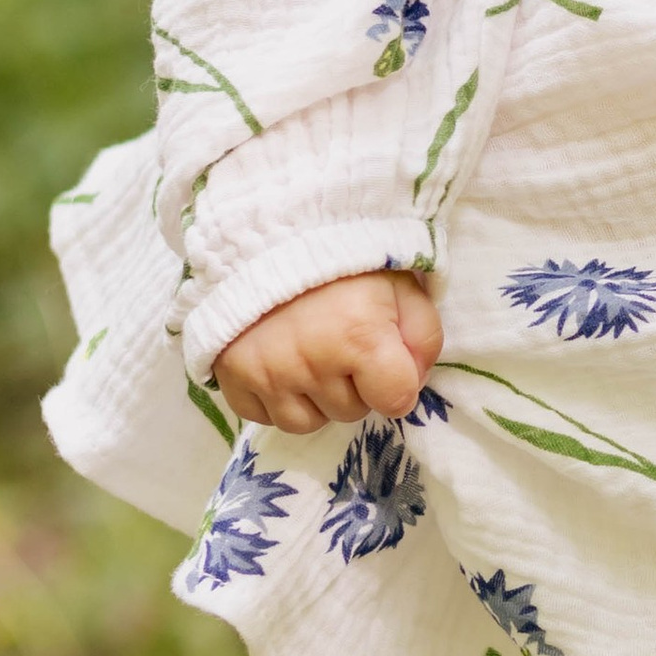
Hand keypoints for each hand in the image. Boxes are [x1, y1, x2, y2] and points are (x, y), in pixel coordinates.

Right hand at [216, 271, 442, 433]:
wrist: (268, 232)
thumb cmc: (345, 260)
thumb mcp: (402, 285)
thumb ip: (423, 337)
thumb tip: (414, 383)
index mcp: (360, 339)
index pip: (396, 401)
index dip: (395, 381)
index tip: (384, 356)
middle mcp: (312, 364)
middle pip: (352, 411)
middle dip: (355, 385)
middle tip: (342, 341)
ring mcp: (268, 375)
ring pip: (308, 422)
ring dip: (316, 398)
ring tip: (313, 354)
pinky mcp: (232, 377)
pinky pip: (264, 417)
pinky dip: (277, 399)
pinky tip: (282, 363)